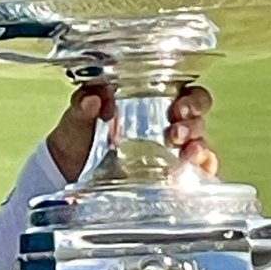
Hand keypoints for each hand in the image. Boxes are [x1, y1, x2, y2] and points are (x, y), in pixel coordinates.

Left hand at [45, 84, 215, 184]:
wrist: (66, 177)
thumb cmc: (76, 141)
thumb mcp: (75, 122)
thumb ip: (81, 108)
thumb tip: (92, 99)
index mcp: (149, 102)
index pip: (184, 91)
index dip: (190, 97)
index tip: (178, 106)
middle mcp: (166, 125)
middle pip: (198, 115)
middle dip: (194, 120)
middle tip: (176, 130)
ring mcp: (170, 152)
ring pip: (200, 141)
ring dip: (198, 144)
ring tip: (184, 151)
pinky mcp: (171, 177)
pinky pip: (199, 171)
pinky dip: (204, 168)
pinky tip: (196, 169)